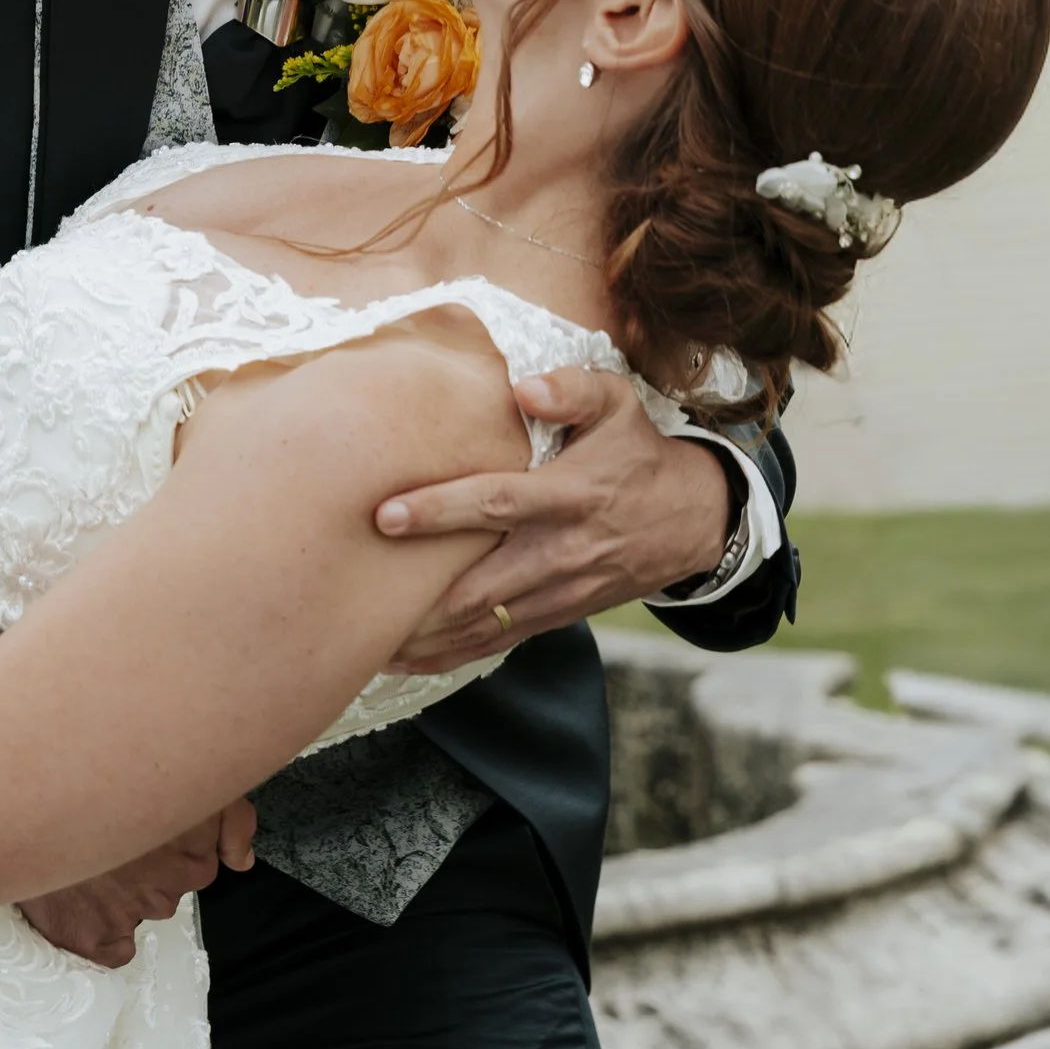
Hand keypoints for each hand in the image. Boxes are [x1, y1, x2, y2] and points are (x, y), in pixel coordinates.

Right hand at [19, 798, 256, 969]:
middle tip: (111, 840)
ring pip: (143, 910)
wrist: (19, 794)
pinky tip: (82, 897)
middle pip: (171, 885)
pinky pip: (114, 948)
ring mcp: (131, 912)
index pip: (203, 858)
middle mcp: (168, 880)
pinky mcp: (94, 937)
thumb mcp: (180, 776)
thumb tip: (242, 861)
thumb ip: (230, 817)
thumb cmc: (93, 775)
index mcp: (192, 839)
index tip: (142, 825)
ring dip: (122, 892)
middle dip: (147, 867)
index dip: (171, 841)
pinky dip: (102, 930)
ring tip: (88, 857)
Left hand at [375, 371, 734, 668]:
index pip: (497, 503)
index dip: (441, 510)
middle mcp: (562, 550)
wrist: (692, 520)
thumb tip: (523, 387)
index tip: (385, 514)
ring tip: (367, 643)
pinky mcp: (558, 615)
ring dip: (428, 637)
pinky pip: (500, 642)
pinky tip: (407, 661)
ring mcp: (561, 592)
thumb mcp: (619, 404)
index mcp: (569, 495)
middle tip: (357, 599)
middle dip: (419, 597)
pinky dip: (452, 656)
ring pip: (486, 625)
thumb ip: (572, 389)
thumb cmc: (637, 452)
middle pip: (482, 584)